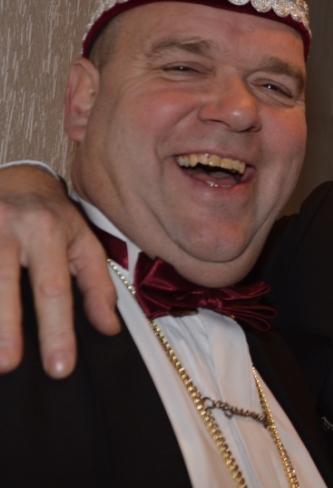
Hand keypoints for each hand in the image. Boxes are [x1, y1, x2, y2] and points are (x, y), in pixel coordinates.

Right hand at [0, 165, 117, 377]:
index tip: (59, 368)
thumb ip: (97, 286)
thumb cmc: (54, 219)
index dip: (57, 330)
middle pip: (3, 284)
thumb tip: (108, 328)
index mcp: (48, 232)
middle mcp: (8, 228)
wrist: (18, 180)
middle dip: (5, 329)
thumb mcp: (84, 243)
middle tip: (8, 366)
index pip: (54, 289)